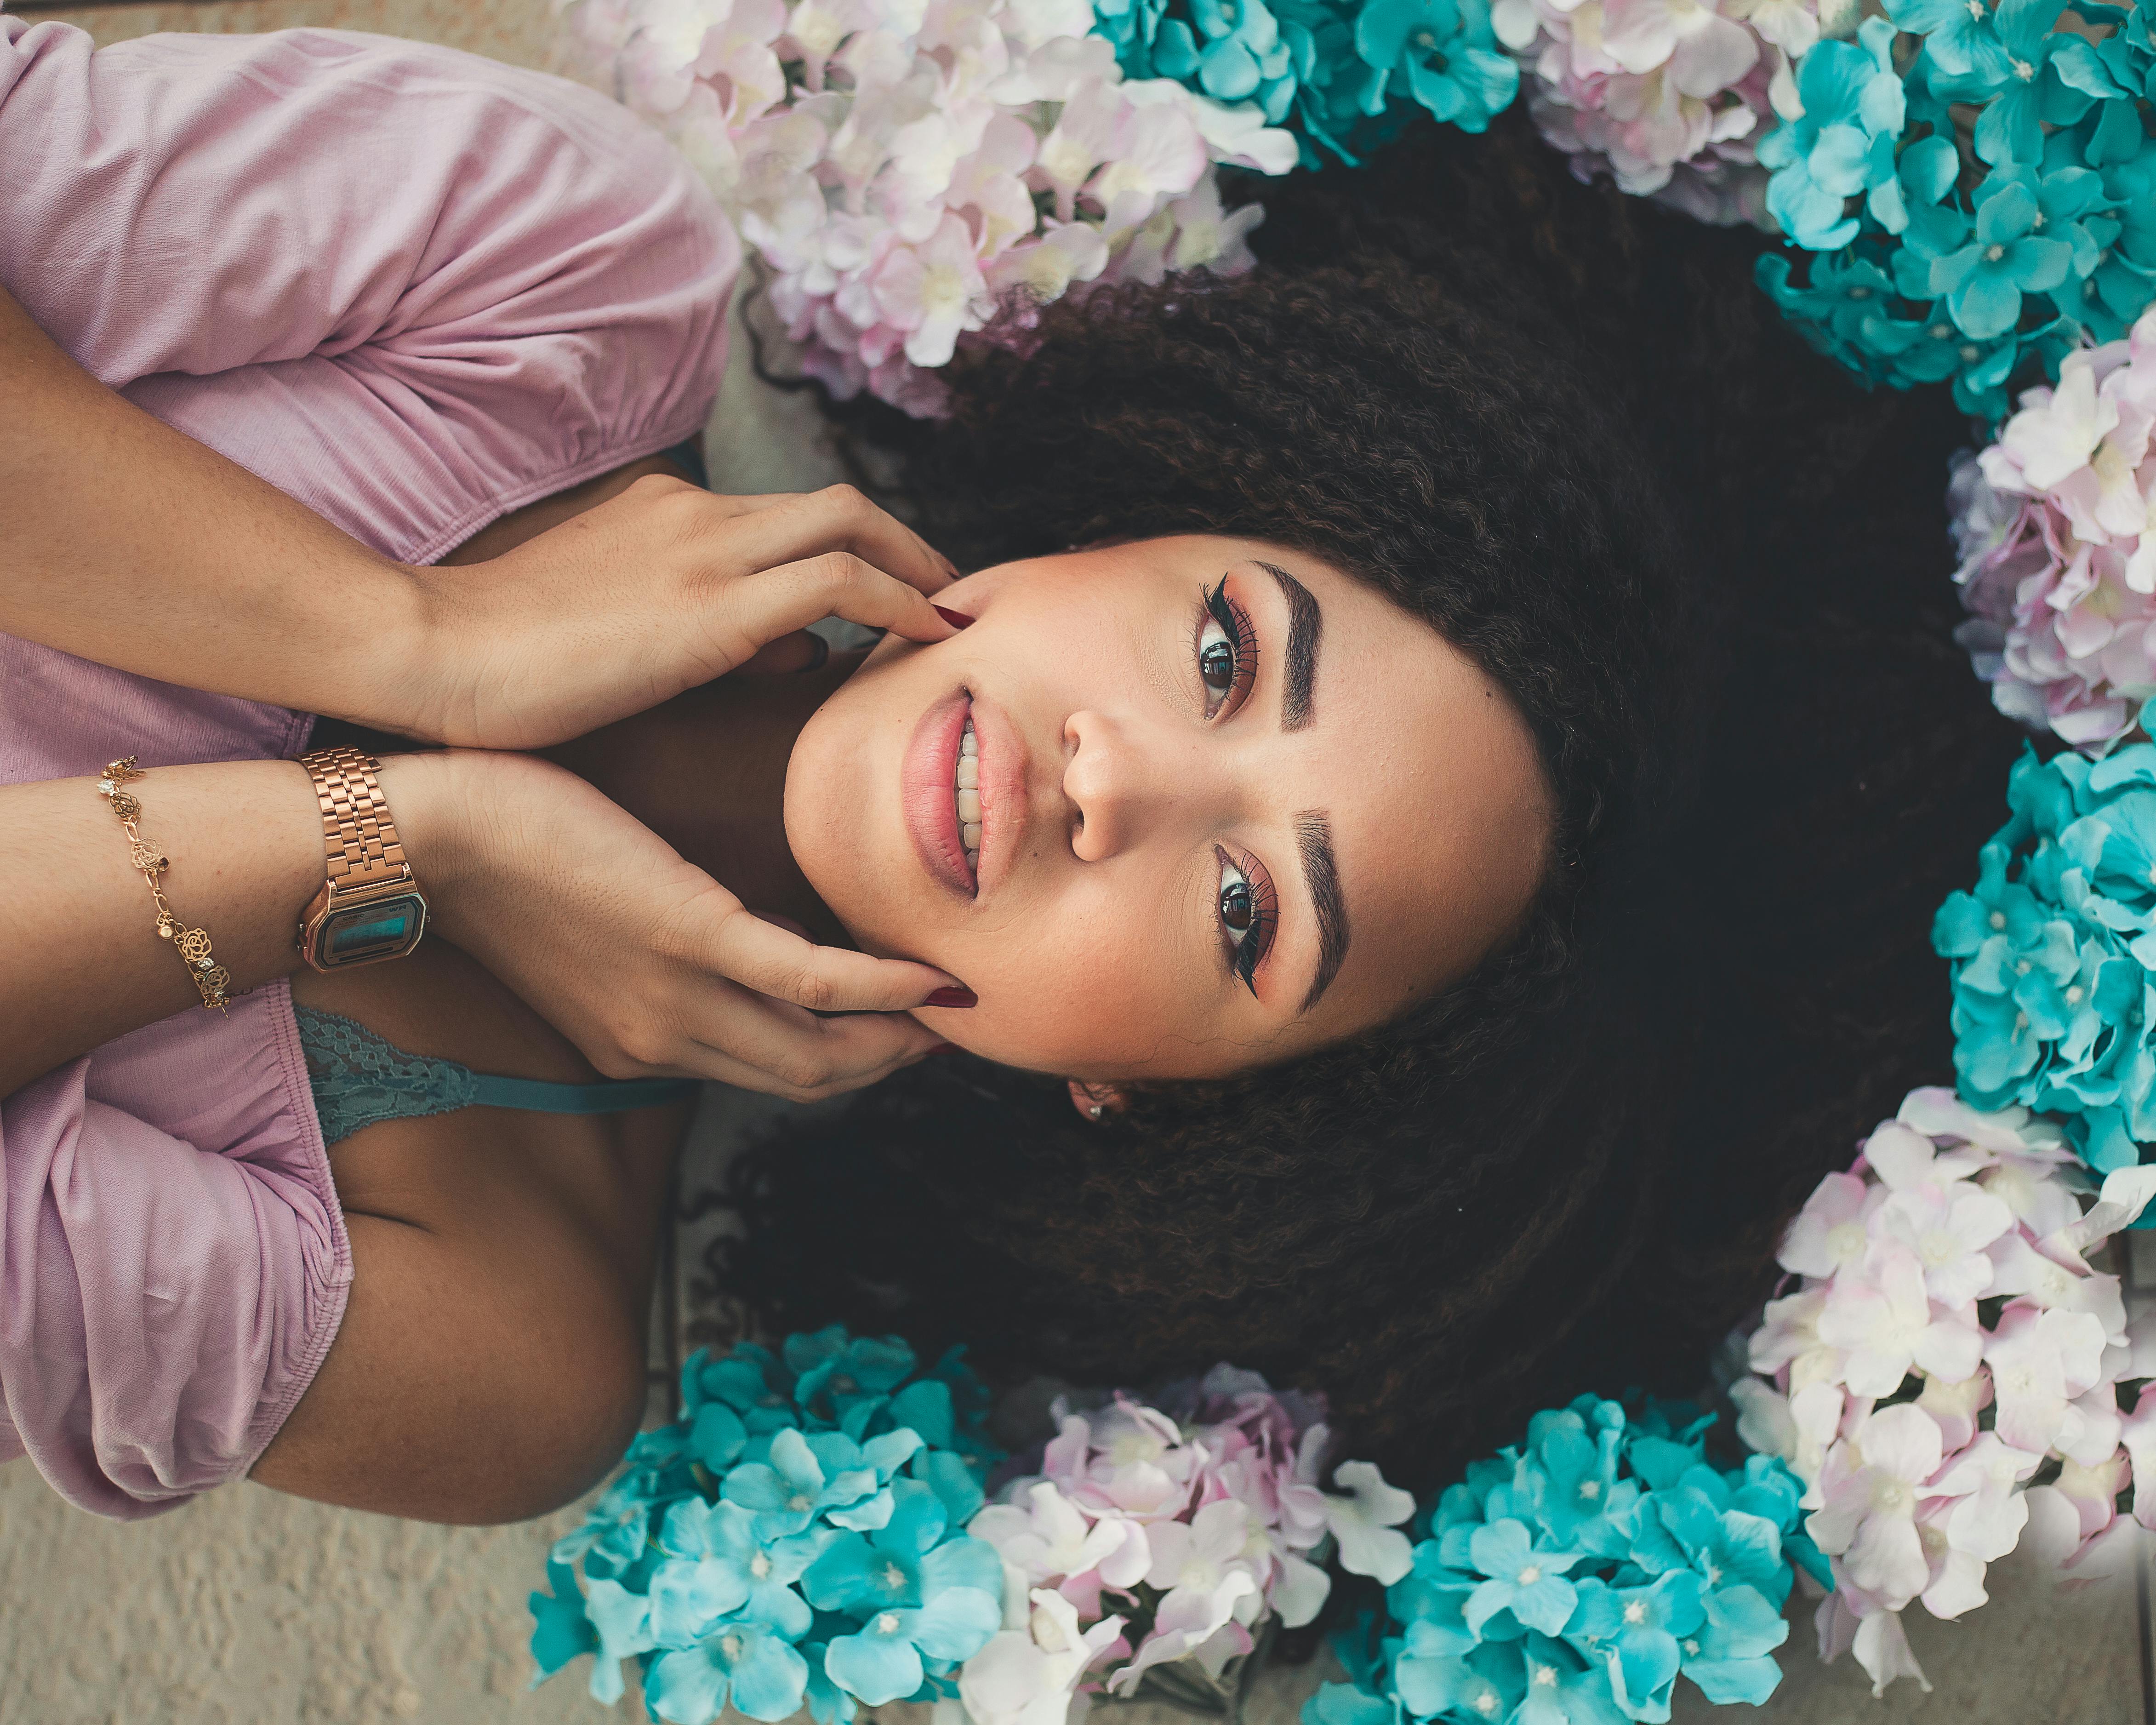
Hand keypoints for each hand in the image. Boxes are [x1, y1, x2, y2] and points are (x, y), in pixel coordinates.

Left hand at [382, 749, 961, 1099]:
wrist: (423, 835)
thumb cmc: (493, 859)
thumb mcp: (574, 933)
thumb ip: (645, 950)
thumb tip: (711, 922)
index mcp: (633, 1044)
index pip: (754, 1070)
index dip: (835, 1060)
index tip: (891, 1030)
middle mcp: (662, 1041)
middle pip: (804, 1077)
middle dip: (883, 1062)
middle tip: (949, 1028)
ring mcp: (680, 997)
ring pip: (819, 1048)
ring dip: (899, 1034)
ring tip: (958, 1002)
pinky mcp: (693, 938)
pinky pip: (814, 984)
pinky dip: (882, 987)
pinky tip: (930, 975)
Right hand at [406, 480, 963, 749]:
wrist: (427, 650)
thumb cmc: (507, 662)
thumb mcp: (620, 632)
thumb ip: (710, 630)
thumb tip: (795, 654)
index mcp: (662, 513)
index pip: (780, 517)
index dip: (852, 547)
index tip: (895, 589)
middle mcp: (693, 514)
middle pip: (834, 502)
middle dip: (905, 541)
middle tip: (947, 591)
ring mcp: (703, 551)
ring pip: (849, 523)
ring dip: (916, 566)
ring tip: (955, 614)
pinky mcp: (710, 605)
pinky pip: (837, 581)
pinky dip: (898, 600)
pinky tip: (930, 636)